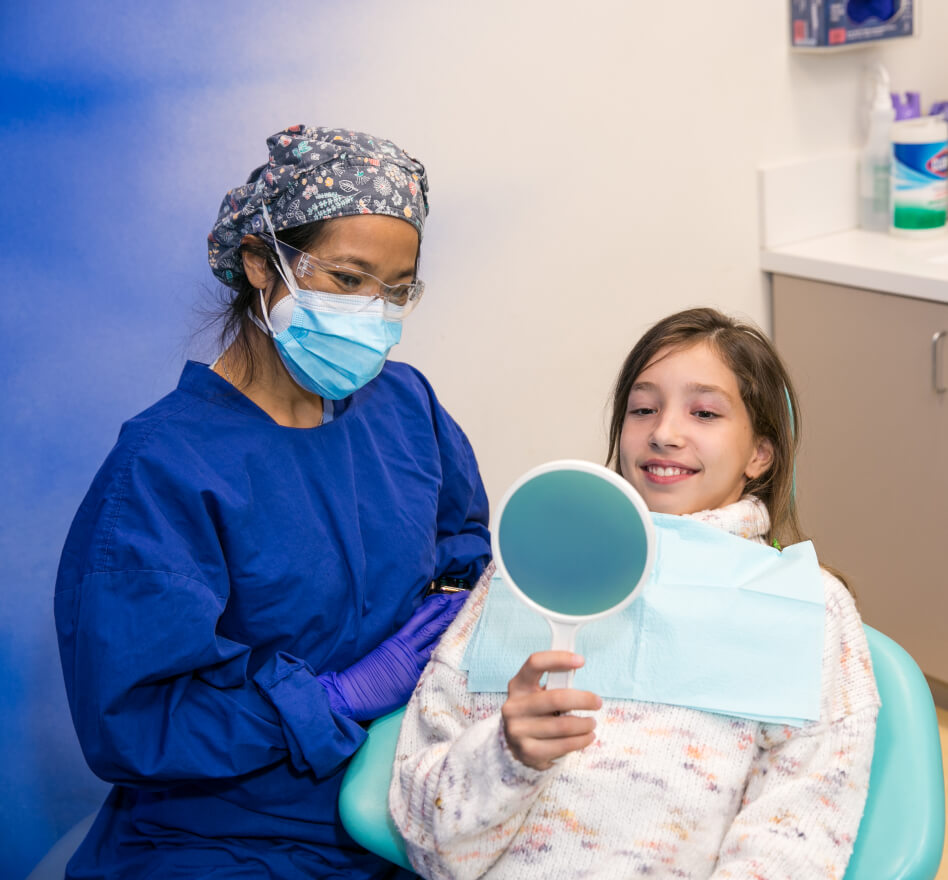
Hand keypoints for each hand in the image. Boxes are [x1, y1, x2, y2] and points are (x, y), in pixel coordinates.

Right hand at [318, 591, 467, 721]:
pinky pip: (432, 665)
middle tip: (469, 599)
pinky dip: (445, 655)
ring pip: (437, 641)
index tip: (451, 597)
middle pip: (434, 624)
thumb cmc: (362, 674)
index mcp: (397, 638)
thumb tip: (417, 639)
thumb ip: (399, 644)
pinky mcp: (412, 680)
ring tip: (470, 615)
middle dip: (452, 610)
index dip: (437, 605)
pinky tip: (460, 647)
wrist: (349, 692)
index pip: (421, 616)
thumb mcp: (381, 652)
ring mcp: (410, 663)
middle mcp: (405, 647)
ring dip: (454, 627)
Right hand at [501, 651, 601, 770]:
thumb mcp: (538, 693)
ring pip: (563, 725)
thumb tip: (577, 665)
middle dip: (583, 700)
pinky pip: (563, 745)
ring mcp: (518, 730)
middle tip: (598, 702)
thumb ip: (555, 682)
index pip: (535, 663)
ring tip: (592, 723)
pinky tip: (587, 737)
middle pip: (556, 698)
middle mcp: (513, 706)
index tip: (581, 660)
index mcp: (518, 685)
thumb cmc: (536, 711)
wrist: (515, 743)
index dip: (558, 659)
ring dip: (584, 724)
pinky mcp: (527, 751)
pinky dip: (581, 741)